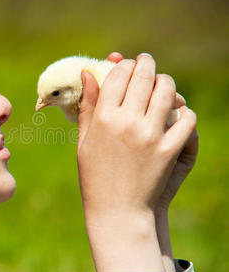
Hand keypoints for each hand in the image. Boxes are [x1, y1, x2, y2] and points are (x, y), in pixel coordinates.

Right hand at [76, 53, 196, 271]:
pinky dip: (184, 112)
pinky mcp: (170, 149)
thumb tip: (86, 73)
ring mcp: (151, 135)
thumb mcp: (84, 140)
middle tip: (146, 60)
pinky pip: (186, 119)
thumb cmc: (95, 176)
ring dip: (166, 82)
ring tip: (162, 83)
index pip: (118, 76)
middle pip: (143, 77)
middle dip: (146, 63)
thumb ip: (88, 105)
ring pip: (167, 91)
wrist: (117, 211)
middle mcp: (127, 122)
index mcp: (104, 119)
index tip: (126, 64)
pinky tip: (176, 113)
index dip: (123, 65)